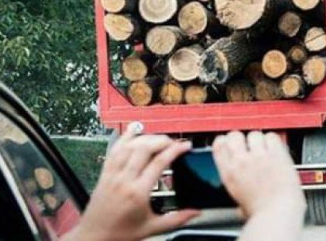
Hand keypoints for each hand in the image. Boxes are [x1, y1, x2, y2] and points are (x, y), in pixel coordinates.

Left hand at [65, 126, 198, 240]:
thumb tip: (196, 212)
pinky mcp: (104, 174)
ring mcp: (112, 175)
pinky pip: (114, 150)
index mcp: (138, 193)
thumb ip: (177, 219)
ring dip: (146, 138)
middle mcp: (124, 180)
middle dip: (162, 140)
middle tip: (174, 142)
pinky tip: (133, 131)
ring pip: (129, 146)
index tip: (185, 145)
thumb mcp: (153, 228)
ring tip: (159, 138)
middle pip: (144, 149)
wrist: (94, 237)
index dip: (175, 150)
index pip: (160, 162)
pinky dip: (124, 138)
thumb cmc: (120, 233)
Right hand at [212, 131, 305, 239]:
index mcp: (229, 174)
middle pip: (235, 135)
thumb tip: (241, 199)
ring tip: (264, 149)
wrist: (278, 212)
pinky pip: (272, 136)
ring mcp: (259, 156)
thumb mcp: (239, 204)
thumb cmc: (261, 214)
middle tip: (248, 146)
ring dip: (259, 139)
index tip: (229, 142)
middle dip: (241, 138)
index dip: (224, 140)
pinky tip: (275, 148)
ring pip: (254, 133)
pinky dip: (273, 140)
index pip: (219, 145)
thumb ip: (239, 192)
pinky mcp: (276, 153)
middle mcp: (242, 161)